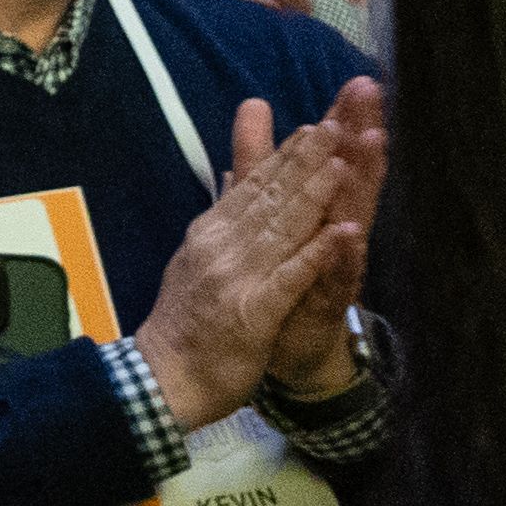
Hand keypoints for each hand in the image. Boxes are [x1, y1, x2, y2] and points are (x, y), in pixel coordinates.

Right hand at [129, 81, 383, 427]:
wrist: (162, 379)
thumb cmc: (186, 324)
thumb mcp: (199, 261)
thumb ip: (222, 221)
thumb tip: (235, 182)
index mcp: (211, 234)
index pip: (251, 188)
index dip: (285, 156)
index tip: (313, 127)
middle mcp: (222, 248)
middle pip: (269, 198)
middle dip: (304, 161)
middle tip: (333, 126)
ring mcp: (237, 278)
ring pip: (281, 229)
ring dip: (313, 195)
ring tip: (342, 164)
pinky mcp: (253, 312)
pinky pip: (290, 278)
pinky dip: (316, 253)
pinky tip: (342, 233)